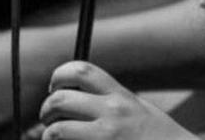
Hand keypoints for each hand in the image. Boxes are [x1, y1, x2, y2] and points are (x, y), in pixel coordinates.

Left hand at [39, 61, 197, 139]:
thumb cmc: (158, 138)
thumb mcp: (139, 108)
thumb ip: (111, 99)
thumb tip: (78, 93)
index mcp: (120, 96)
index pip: (81, 71)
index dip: (59, 75)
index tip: (54, 87)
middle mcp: (112, 113)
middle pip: (60, 99)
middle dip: (46, 110)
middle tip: (47, 118)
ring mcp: (106, 137)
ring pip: (57, 130)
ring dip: (48, 135)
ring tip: (53, 138)